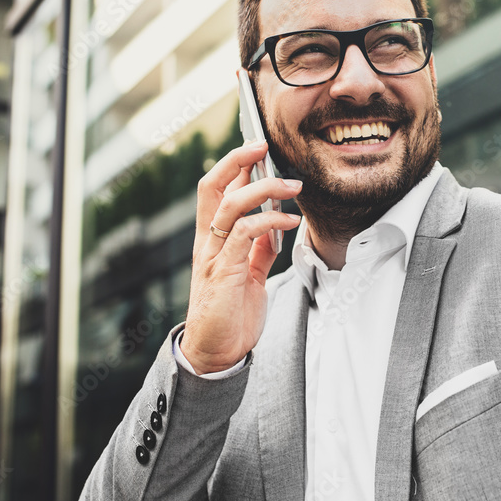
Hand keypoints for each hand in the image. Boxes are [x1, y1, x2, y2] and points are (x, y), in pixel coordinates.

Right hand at [181, 141, 301, 372]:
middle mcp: (207, 242)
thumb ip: (258, 247)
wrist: (216, 353)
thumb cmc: (231, 313)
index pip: (214, 189)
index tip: (256, 147)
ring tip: (293, 185)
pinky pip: (245, 234)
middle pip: (212, 187)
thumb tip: (276, 223)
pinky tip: (290, 220)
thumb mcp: (249, 272)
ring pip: (231, 205)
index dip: (232, 164)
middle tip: (264, 147)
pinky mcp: (224, 273)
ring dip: (265, 189)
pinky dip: (270, 221)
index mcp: (211, 239)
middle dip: (237, 161)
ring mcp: (213, 256)